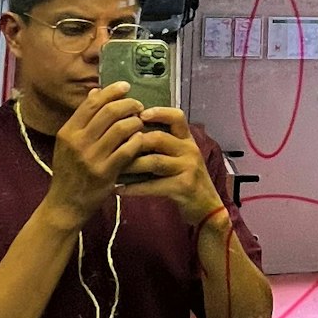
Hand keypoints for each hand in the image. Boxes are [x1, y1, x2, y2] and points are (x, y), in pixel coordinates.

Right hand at [41, 84, 147, 231]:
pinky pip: (128, 149)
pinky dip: (137, 141)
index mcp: (67, 132)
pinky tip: (140, 141)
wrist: (65, 204)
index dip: (111, 91)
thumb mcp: (68, 144)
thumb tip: (95, 93)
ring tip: (140, 123)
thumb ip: (82, 119)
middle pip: (109, 112)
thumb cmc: (69, 172)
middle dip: (128, 104)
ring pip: (121, 128)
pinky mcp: (105, 172)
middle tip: (138, 106)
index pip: (92, 103)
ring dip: (135, 122)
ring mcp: (91, 157)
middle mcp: (77, 142)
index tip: (125, 86)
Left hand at [114, 106, 223, 227]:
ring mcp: (188, 168)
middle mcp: (189, 150)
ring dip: (130, 165)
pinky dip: (134, 188)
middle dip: (133, 142)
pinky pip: (154, 185)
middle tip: (111, 146)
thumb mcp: (179, 155)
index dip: (158, 112)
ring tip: (112, 168)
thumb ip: (162, 142)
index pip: (176, 117)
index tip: (138, 114)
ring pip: (154, 161)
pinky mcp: (184, 186)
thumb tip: (132, 128)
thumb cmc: (186, 177)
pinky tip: (119, 189)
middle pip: (158, 138)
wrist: (206, 205)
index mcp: (187, 139)